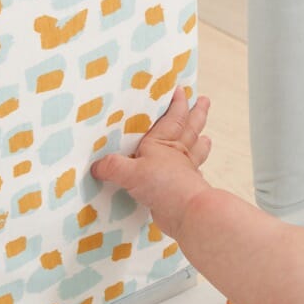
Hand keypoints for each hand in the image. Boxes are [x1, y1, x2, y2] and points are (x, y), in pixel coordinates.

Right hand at [91, 88, 212, 236]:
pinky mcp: (186, 190)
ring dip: (200, 142)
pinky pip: (193, 175)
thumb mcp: (130, 173)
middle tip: (204, 101)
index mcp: (163, 144)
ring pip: (195, 151)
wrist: (188, 213)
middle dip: (197, 114)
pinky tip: (196, 172)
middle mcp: (177, 155)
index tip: (181, 90)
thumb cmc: (163, 186)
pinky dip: (195, 171)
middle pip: (190, 129)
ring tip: (206, 136)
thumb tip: (96, 167)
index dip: (177, 104)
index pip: (172, 118)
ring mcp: (185, 172)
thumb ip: (112, 167)